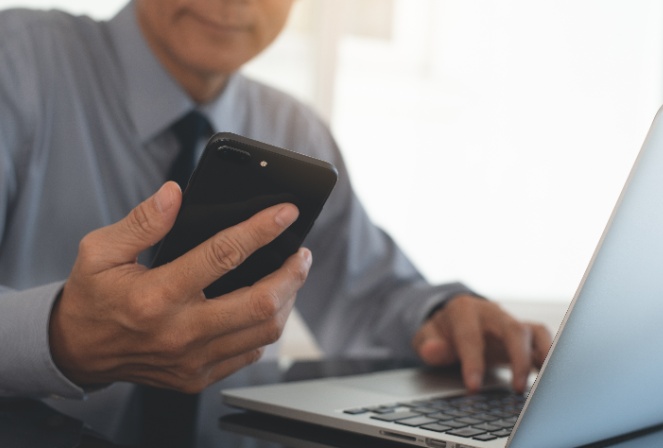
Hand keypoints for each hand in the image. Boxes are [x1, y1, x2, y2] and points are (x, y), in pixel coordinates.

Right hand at [49, 181, 311, 392]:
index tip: (287, 213)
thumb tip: (175, 194)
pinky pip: (249, 353)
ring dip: (287, 300)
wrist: (77, 351)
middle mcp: (179, 332)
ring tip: (290, 276)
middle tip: (301, 253)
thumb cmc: (92, 297)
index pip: (223, 255)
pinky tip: (266, 306)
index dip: (261, 229)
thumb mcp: (101, 251)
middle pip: (260, 303)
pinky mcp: (198, 376)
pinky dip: (266, 327)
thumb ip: (142, 222)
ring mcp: (192, 360)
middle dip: (292, 274)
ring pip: (263, 331)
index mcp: (156, 296)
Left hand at [412, 294, 551, 392]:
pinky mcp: (524, 334)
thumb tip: (432, 349)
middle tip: (518, 388)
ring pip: (534, 332)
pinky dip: (551, 357)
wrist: (453, 320)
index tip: (473, 387)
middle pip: (512, 329)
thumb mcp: (426, 336)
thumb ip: (428, 343)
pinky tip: (553, 379)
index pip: (471, 336)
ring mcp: (510, 322)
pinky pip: (543, 340)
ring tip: (548, 382)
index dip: (472, 362)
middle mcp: (492, 313)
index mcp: (464, 311)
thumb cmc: (442, 331)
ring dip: (543, 356)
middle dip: (518, 358)